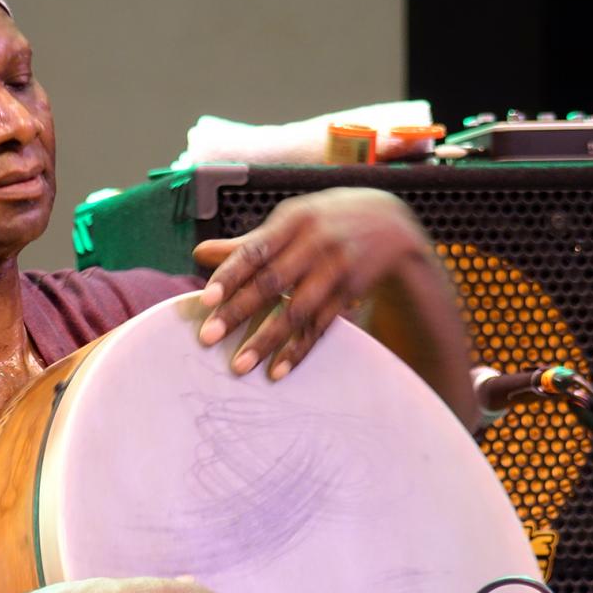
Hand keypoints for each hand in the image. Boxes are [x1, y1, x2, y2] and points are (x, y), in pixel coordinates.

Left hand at [193, 187, 430, 378]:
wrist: (393, 222)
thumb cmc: (326, 222)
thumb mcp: (292, 222)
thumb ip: (247, 243)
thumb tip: (199, 253)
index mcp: (294, 221)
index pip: (255, 250)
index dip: (230, 275)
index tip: (206, 300)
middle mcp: (316, 243)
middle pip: (272, 282)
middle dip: (238, 312)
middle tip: (208, 337)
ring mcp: (337, 269)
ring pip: (296, 311)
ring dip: (266, 341)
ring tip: (240, 366)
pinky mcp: (350, 293)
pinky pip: (320, 327)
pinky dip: (298, 350)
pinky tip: (277, 371)